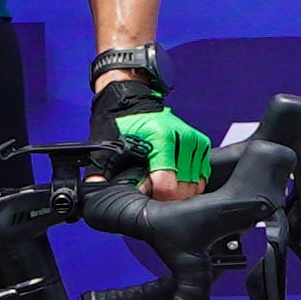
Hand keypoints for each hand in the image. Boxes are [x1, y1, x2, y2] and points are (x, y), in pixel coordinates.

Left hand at [93, 47, 198, 195]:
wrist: (132, 102)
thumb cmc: (120, 125)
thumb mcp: (106, 147)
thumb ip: (101, 173)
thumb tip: (99, 193)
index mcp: (160, 137)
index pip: (168, 185)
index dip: (155, 198)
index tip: (145, 194)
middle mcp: (182, 136)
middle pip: (183, 188)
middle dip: (166, 198)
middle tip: (151, 192)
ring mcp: (193, 139)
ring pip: (194, 185)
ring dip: (179, 193)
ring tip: (160, 186)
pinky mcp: (201, 143)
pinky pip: (201, 177)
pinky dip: (189, 184)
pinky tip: (173, 180)